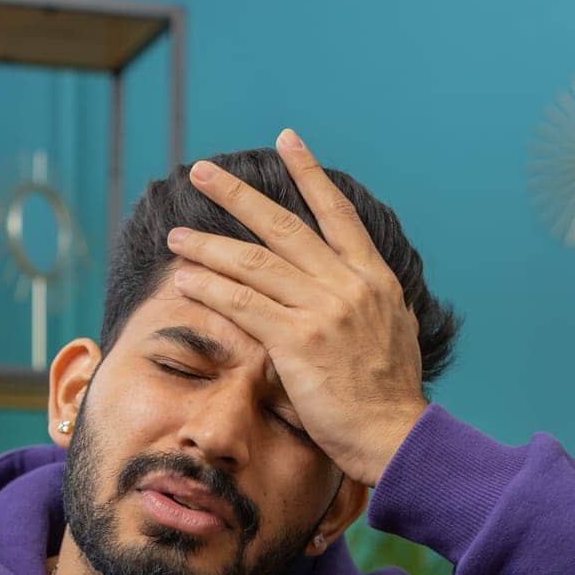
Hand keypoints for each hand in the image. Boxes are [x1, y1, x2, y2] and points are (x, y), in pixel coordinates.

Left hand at [165, 128, 428, 486]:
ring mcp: (322, 310)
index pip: (337, 214)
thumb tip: (366, 296)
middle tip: (201, 171)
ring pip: (254, 262)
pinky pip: (244, 304)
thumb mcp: (397, 336)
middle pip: (282, 226)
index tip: (287, 140)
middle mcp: (347, 284)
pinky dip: (212, 288)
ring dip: (209, 245)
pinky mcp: (297, 341)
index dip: (309, 174)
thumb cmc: (390, 399)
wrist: (395, 434)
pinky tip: (186, 279)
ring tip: (177, 235)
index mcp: (373, 279)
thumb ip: (373, 308)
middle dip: (236, 195)